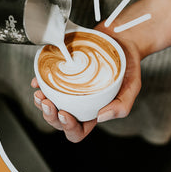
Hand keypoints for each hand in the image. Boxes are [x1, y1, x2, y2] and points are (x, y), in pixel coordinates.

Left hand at [31, 23, 142, 142]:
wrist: (122, 40)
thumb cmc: (128, 66)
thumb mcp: (132, 86)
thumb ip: (122, 105)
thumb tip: (101, 117)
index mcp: (93, 112)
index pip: (78, 131)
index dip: (68, 127)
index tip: (64, 113)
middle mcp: (79, 104)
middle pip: (59, 120)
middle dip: (49, 116)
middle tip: (47, 103)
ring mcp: (70, 90)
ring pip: (50, 104)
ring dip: (41, 103)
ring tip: (40, 94)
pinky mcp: (64, 75)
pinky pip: (47, 83)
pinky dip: (40, 83)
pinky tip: (38, 81)